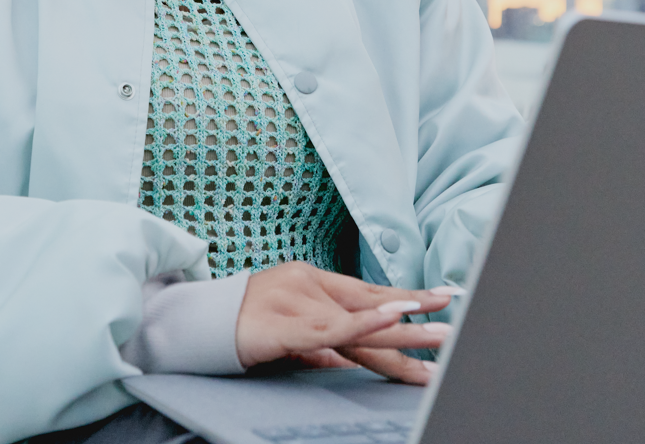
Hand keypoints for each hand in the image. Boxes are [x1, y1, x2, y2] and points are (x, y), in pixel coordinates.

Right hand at [233, 262, 453, 384]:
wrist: (191, 325)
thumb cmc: (240, 329)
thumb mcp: (290, 335)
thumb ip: (322, 344)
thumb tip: (350, 361)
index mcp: (312, 282)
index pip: (368, 293)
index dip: (404, 298)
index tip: (440, 302)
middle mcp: (309, 284)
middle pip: (371, 302)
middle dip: (415, 311)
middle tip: (453, 317)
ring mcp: (297, 300)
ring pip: (359, 319)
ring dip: (401, 329)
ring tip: (436, 332)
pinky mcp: (285, 324)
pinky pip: (331, 328)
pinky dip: (364, 324)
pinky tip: (392, 319)